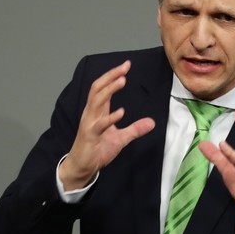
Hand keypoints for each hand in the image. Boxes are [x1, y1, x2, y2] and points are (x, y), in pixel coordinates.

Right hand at [59, 60, 154, 190]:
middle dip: (111, 76)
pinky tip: (121, 112)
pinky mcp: (90, 136)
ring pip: (97, 101)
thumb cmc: (97, 150)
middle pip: (98, 89)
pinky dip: (110, 117)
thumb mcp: (121, 138)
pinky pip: (100, 125)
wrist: (82, 167)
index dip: (113, 76)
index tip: (126, 65)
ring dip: (110, 90)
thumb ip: (135, 129)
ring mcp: (90, 124)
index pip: (103, 88)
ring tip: (122, 80)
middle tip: (124, 67)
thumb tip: (152, 123)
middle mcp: (91, 114)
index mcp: (97, 111)